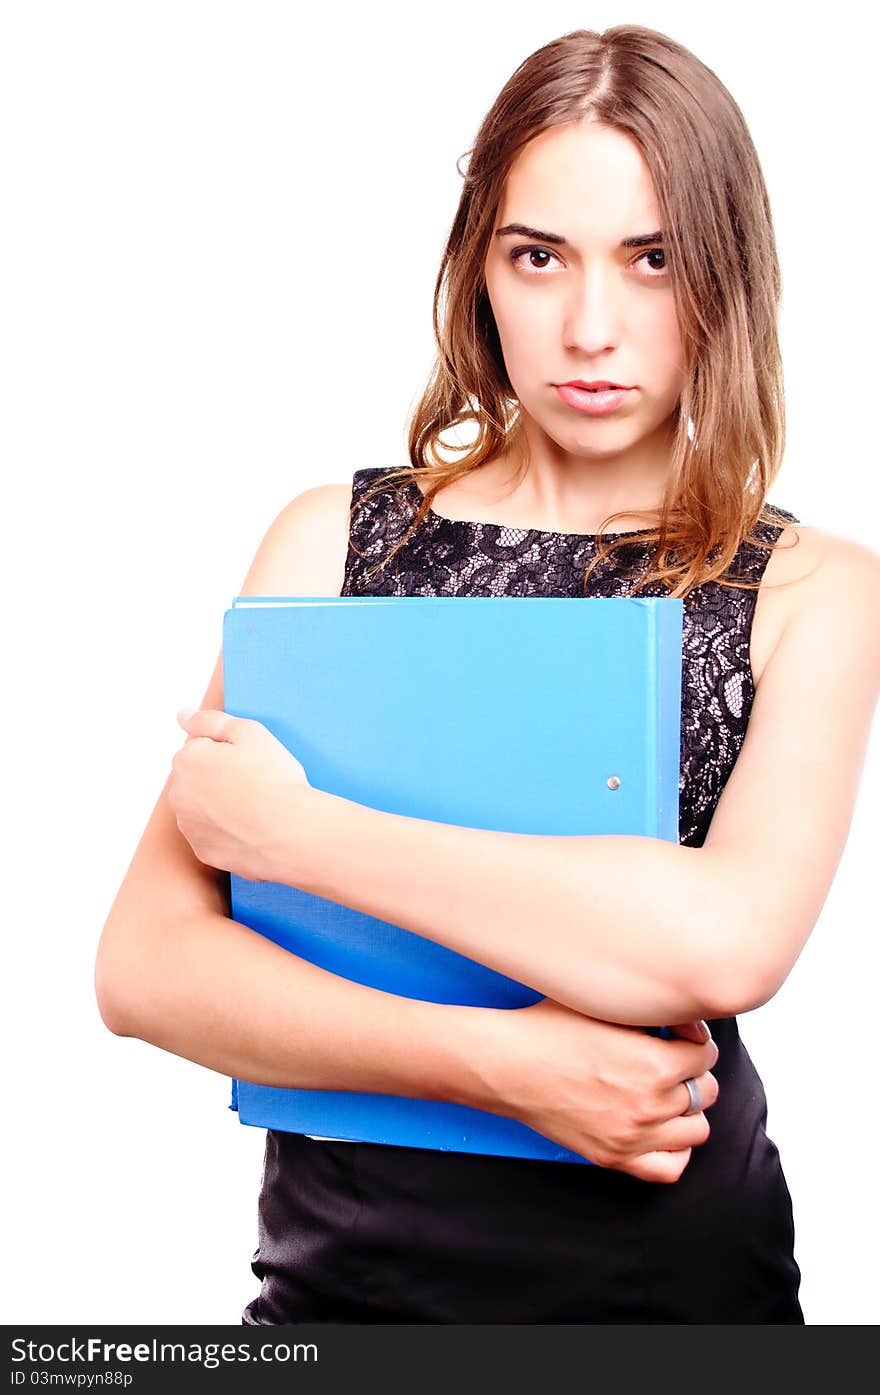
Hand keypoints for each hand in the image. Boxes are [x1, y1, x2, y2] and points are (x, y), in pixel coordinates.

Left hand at [169, 708, 313, 882]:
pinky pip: (213, 836)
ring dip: (220, 805)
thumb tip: (182, 716)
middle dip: (219, 777)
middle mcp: (178, 794)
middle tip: (256, 783)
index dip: (230, 751)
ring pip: (203, 808)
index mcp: (186, 760)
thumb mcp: (249, 732)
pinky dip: (228, 832)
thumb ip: (210, 720)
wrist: (292, 832)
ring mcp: (189, 826)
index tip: (252, 762)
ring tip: (255, 808)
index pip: (201, 747)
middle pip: (198, 778)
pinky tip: (252, 829)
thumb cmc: (274, 780)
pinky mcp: (203, 852)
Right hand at [477, 999, 719, 1183]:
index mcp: (653, 1064)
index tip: (678, 1035)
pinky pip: (670, 1167)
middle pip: (705, 1092)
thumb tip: (684, 1019)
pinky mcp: (613, 1157)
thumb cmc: (548, 1028)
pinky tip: (662, 1128)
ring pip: (696, 1130)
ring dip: (686, 1109)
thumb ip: (652, 1012)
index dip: (693, 1040)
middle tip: (670, 1060)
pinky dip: (675, 1149)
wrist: (507, 1064)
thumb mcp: (605, 1005)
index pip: (706, 1056)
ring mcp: (633, 1136)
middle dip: (692, 1072)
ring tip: (665, 1091)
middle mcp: (649, 1105)